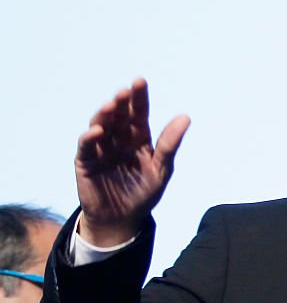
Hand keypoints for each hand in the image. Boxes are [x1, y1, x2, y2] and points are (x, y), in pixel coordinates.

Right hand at [75, 78, 189, 245]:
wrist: (122, 221)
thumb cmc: (143, 194)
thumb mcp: (161, 170)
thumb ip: (170, 145)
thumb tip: (185, 117)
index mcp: (138, 138)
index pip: (138, 113)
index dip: (139, 98)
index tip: (140, 82)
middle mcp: (118, 138)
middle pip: (118, 115)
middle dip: (121, 101)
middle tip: (126, 91)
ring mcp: (101, 147)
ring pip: (100, 124)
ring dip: (105, 114)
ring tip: (112, 105)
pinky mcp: (85, 160)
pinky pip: (86, 144)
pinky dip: (90, 136)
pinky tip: (98, 131)